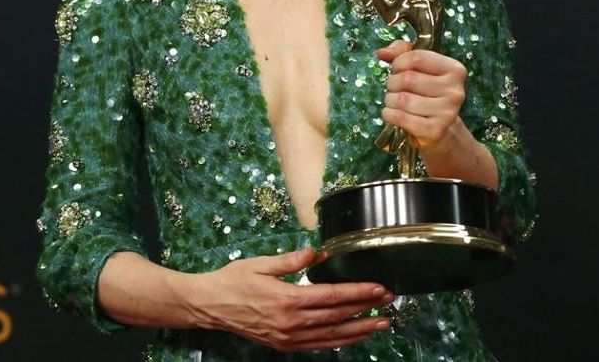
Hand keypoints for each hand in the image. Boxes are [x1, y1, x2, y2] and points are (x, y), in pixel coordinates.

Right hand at [186, 247, 393, 351]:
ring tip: (381, 324)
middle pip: (337, 316)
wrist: (209, 305)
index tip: (378, 288)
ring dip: (359, 330)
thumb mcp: (260, 263)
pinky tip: (353, 337)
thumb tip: (316, 253)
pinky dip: (339, 342)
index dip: (358, 293)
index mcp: (287, 298)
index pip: (332, 296)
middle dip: (366, 309)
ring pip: (332, 335)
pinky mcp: (284, 345)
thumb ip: (290, 260)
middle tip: (389, 302)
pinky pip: (318, 346)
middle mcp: (291, 322)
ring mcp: (288, 337)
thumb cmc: (232, 280)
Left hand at [377, 39, 466, 152]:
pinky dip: (389, 114)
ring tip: (395, 102)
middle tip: (395, 88)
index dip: (399, 62)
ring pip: (402, 99)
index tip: (397, 69)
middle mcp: (455, 91)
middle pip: (408, 79)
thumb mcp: (418, 68)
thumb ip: (401, 52)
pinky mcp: (435, 130)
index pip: (417, 57)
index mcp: (455, 70)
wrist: (438, 130)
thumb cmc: (426, 94)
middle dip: (392, 83)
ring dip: (390, 100)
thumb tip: (382, 53)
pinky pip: (400, 117)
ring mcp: (447, 113)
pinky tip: (392, 114)